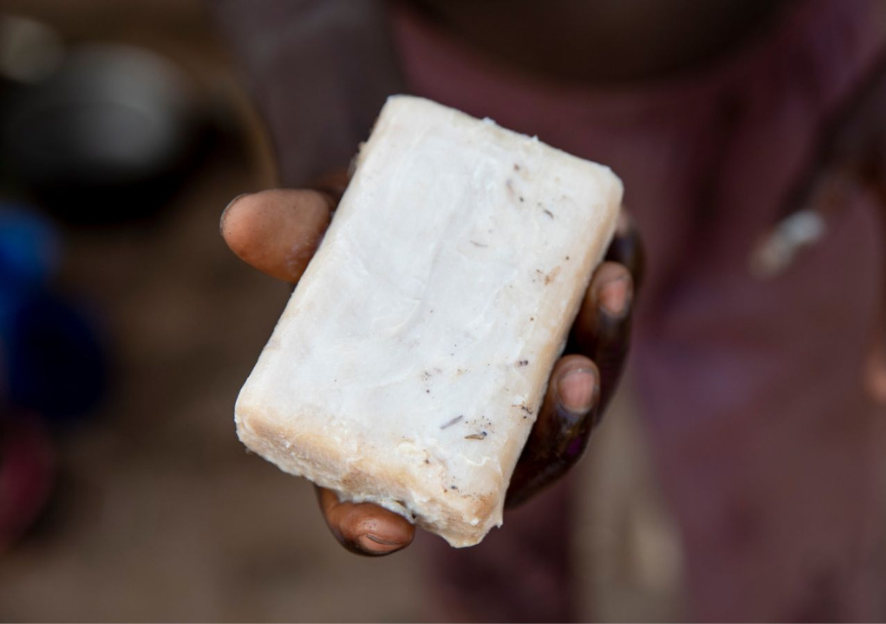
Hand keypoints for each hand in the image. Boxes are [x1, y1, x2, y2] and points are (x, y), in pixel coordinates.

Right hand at [221, 172, 641, 554]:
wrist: (407, 195)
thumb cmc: (358, 238)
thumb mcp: (327, 235)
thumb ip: (299, 237)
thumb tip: (242, 222)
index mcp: (407, 429)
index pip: (386, 495)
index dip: (376, 521)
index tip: (383, 528)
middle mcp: (481, 422)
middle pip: (525, 456)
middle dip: (557, 428)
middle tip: (570, 379)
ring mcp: (540, 378)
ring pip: (583, 393)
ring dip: (605, 346)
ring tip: (605, 289)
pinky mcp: (579, 322)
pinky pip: (607, 317)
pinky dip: (621, 282)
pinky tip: (619, 243)